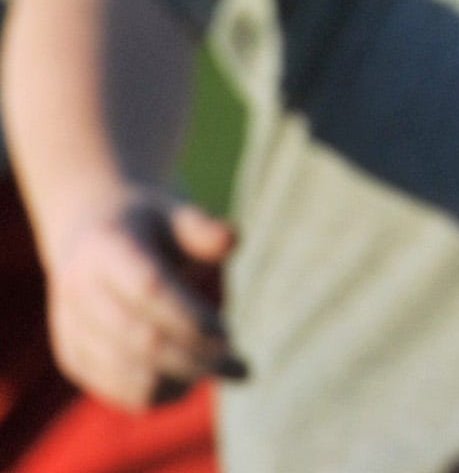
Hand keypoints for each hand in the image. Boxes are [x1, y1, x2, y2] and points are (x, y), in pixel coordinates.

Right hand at [44, 186, 235, 409]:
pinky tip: (192, 380)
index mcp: (104, 249)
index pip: (150, 290)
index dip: (192, 317)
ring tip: (220, 370)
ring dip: (182, 380)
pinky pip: (116, 391)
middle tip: (238, 365)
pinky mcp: (73, 358)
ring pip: (128, 374)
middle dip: (196, 357)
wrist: (90, 237)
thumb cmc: (149, 225)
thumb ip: (202, 228)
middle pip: (141, 339)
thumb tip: (233, 241)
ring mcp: (71, 330)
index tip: (230, 333)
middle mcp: (79, 293)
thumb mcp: (174, 213)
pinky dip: (159, 394)